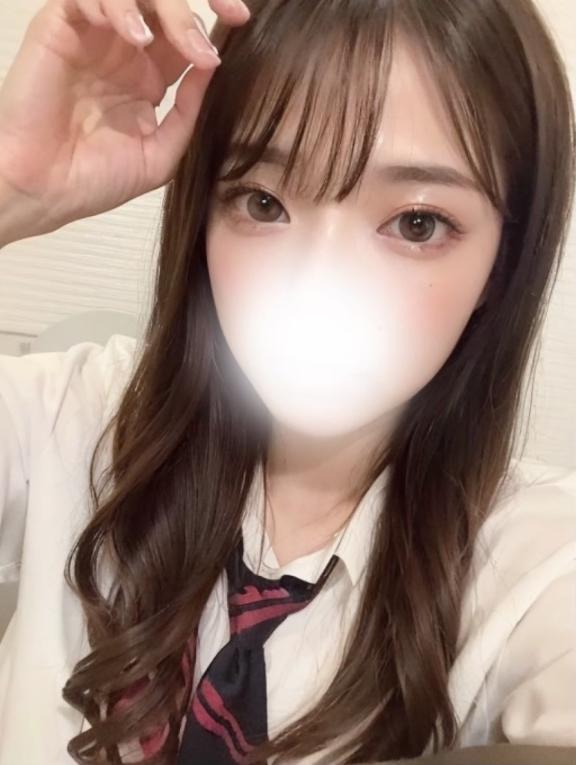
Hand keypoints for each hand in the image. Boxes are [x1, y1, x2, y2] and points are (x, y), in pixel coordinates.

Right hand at [0, 0, 249, 238]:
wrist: (44, 190)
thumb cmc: (93, 179)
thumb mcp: (159, 155)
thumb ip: (187, 114)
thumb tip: (214, 70)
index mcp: (147, 78)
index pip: (186, 34)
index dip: (214, 23)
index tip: (242, 23)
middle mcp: (122, 52)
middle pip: (166, 5)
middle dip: (199, 9)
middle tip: (229, 18)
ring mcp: (93, 38)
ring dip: (170, 10)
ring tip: (187, 46)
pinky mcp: (60, 28)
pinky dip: (116, 5)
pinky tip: (134, 38)